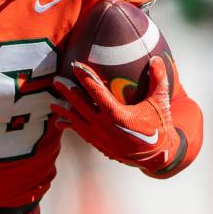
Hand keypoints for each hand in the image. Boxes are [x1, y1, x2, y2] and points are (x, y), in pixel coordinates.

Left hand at [50, 55, 180, 173]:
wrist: (157, 155)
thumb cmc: (159, 126)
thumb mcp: (160, 103)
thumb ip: (158, 80)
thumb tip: (157, 58)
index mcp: (118, 115)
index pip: (96, 92)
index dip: (85, 78)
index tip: (75, 66)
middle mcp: (104, 126)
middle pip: (80, 105)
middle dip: (67, 91)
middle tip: (56, 80)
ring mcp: (99, 136)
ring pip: (76, 120)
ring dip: (63, 110)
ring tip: (52, 102)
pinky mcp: (98, 143)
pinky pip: (79, 132)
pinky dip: (69, 125)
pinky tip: (59, 121)